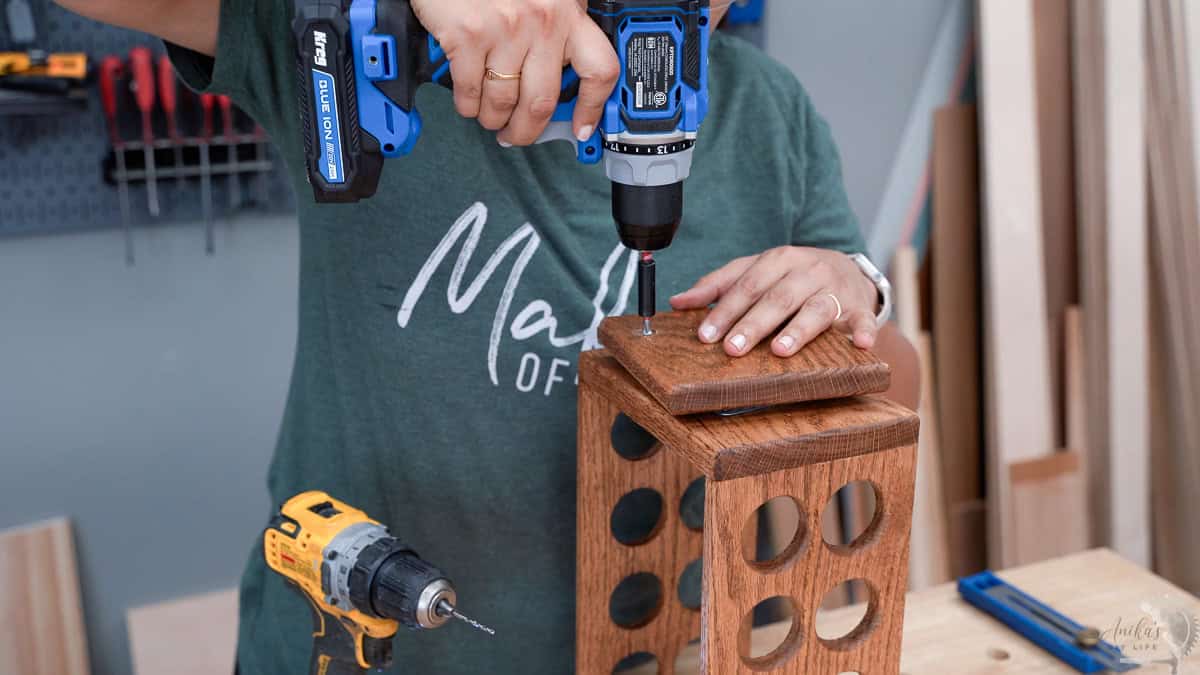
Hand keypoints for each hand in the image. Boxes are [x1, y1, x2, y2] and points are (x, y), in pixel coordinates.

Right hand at [412, 0, 619, 145]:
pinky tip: (468, 102)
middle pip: (542, 101)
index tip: (583, 128)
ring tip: (490, 118)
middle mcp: (542, 22)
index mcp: (568, 13)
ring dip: (494, 120)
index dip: (593, 108)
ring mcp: (504, 30)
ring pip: (503, 102)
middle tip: (517, 134)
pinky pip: (470, 90)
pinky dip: (467, 105)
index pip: (598, 71)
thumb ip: (558, 27)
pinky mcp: (467, 35)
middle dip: (527, 130)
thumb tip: (561, 73)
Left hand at [670, 247, 880, 356]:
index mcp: (778, 259)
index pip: (746, 284)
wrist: (849, 270)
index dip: (724, 309)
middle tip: (732, 348)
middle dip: (753, 323)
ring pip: (815, 308)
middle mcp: (807, 270)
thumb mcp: (756, 272)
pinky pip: (863, 320)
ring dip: (798, 329)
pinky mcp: (858, 307)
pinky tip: (860, 345)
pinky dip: (864, 331)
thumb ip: (719, 285)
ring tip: (780, 349)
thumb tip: (677, 302)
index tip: (705, 334)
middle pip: (777, 297)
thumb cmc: (793, 275)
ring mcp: (834, 288)